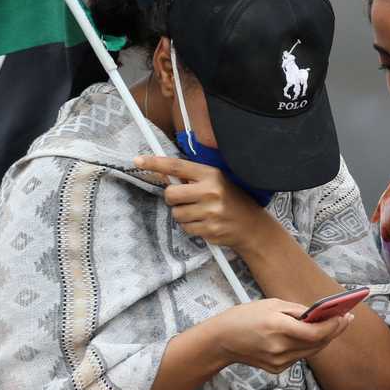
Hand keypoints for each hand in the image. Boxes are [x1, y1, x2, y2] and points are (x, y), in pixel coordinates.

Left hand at [135, 155, 276, 251]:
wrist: (252, 226)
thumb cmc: (231, 200)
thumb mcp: (216, 182)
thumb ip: (191, 178)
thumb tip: (162, 174)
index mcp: (211, 175)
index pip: (177, 166)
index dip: (156, 163)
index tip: (138, 160)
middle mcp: (210, 191)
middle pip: (171, 194)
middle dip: (173, 198)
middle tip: (185, 199)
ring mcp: (210, 212)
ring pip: (176, 214)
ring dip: (183, 215)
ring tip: (200, 213)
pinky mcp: (209, 229)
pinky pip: (185, 228)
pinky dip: (192, 227)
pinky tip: (205, 223)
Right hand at [207, 298, 353, 373]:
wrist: (222, 340)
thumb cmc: (246, 316)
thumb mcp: (272, 303)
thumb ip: (298, 310)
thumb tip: (319, 314)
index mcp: (277, 327)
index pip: (315, 332)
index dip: (333, 326)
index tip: (345, 316)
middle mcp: (280, 348)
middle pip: (317, 343)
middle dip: (334, 331)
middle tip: (347, 319)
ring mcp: (279, 361)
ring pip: (311, 352)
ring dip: (325, 339)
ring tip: (336, 326)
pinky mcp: (277, 369)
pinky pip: (300, 356)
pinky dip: (310, 345)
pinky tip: (315, 335)